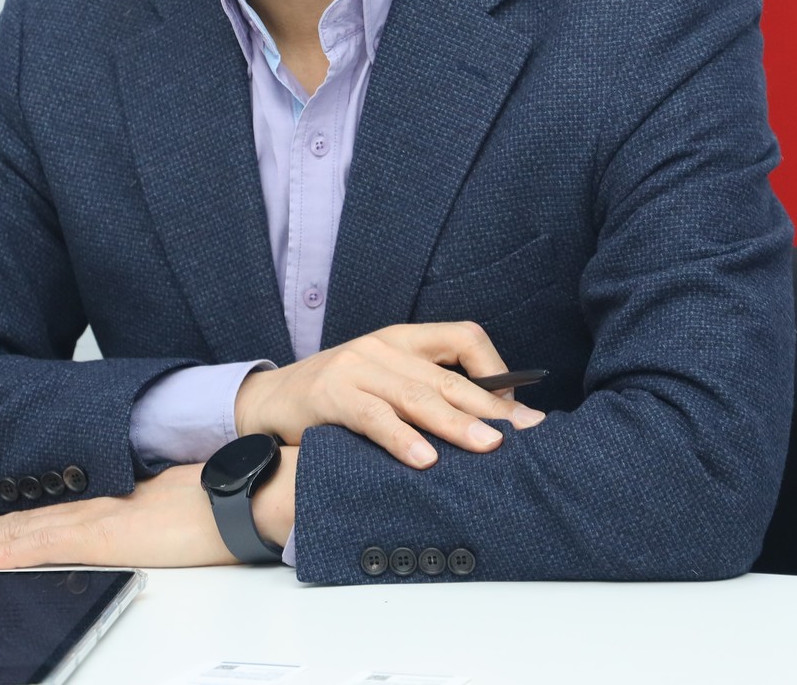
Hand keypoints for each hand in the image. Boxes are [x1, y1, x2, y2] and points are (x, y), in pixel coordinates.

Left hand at [0, 449, 297, 568]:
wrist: (248, 494)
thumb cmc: (223, 503)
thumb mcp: (173, 512)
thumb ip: (146, 518)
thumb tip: (138, 527)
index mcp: (113, 504)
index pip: (47, 515)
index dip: (5, 523)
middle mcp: (98, 507)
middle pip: (24, 521)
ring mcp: (100, 520)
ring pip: (23, 531)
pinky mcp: (107, 534)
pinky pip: (46, 545)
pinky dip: (7, 550)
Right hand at [234, 320, 543, 468]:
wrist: (270, 399)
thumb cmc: (337, 397)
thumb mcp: (384, 383)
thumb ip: (425, 391)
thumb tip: (488, 424)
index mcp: (404, 338)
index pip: (464, 337)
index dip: (496, 369)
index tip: (518, 408)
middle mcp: (384, 345)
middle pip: (449, 376)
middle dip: (491, 408)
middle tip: (526, 434)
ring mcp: (357, 367)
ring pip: (417, 396)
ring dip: (457, 424)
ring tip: (488, 447)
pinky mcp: (332, 394)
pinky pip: (375, 417)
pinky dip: (402, 439)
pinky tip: (424, 460)